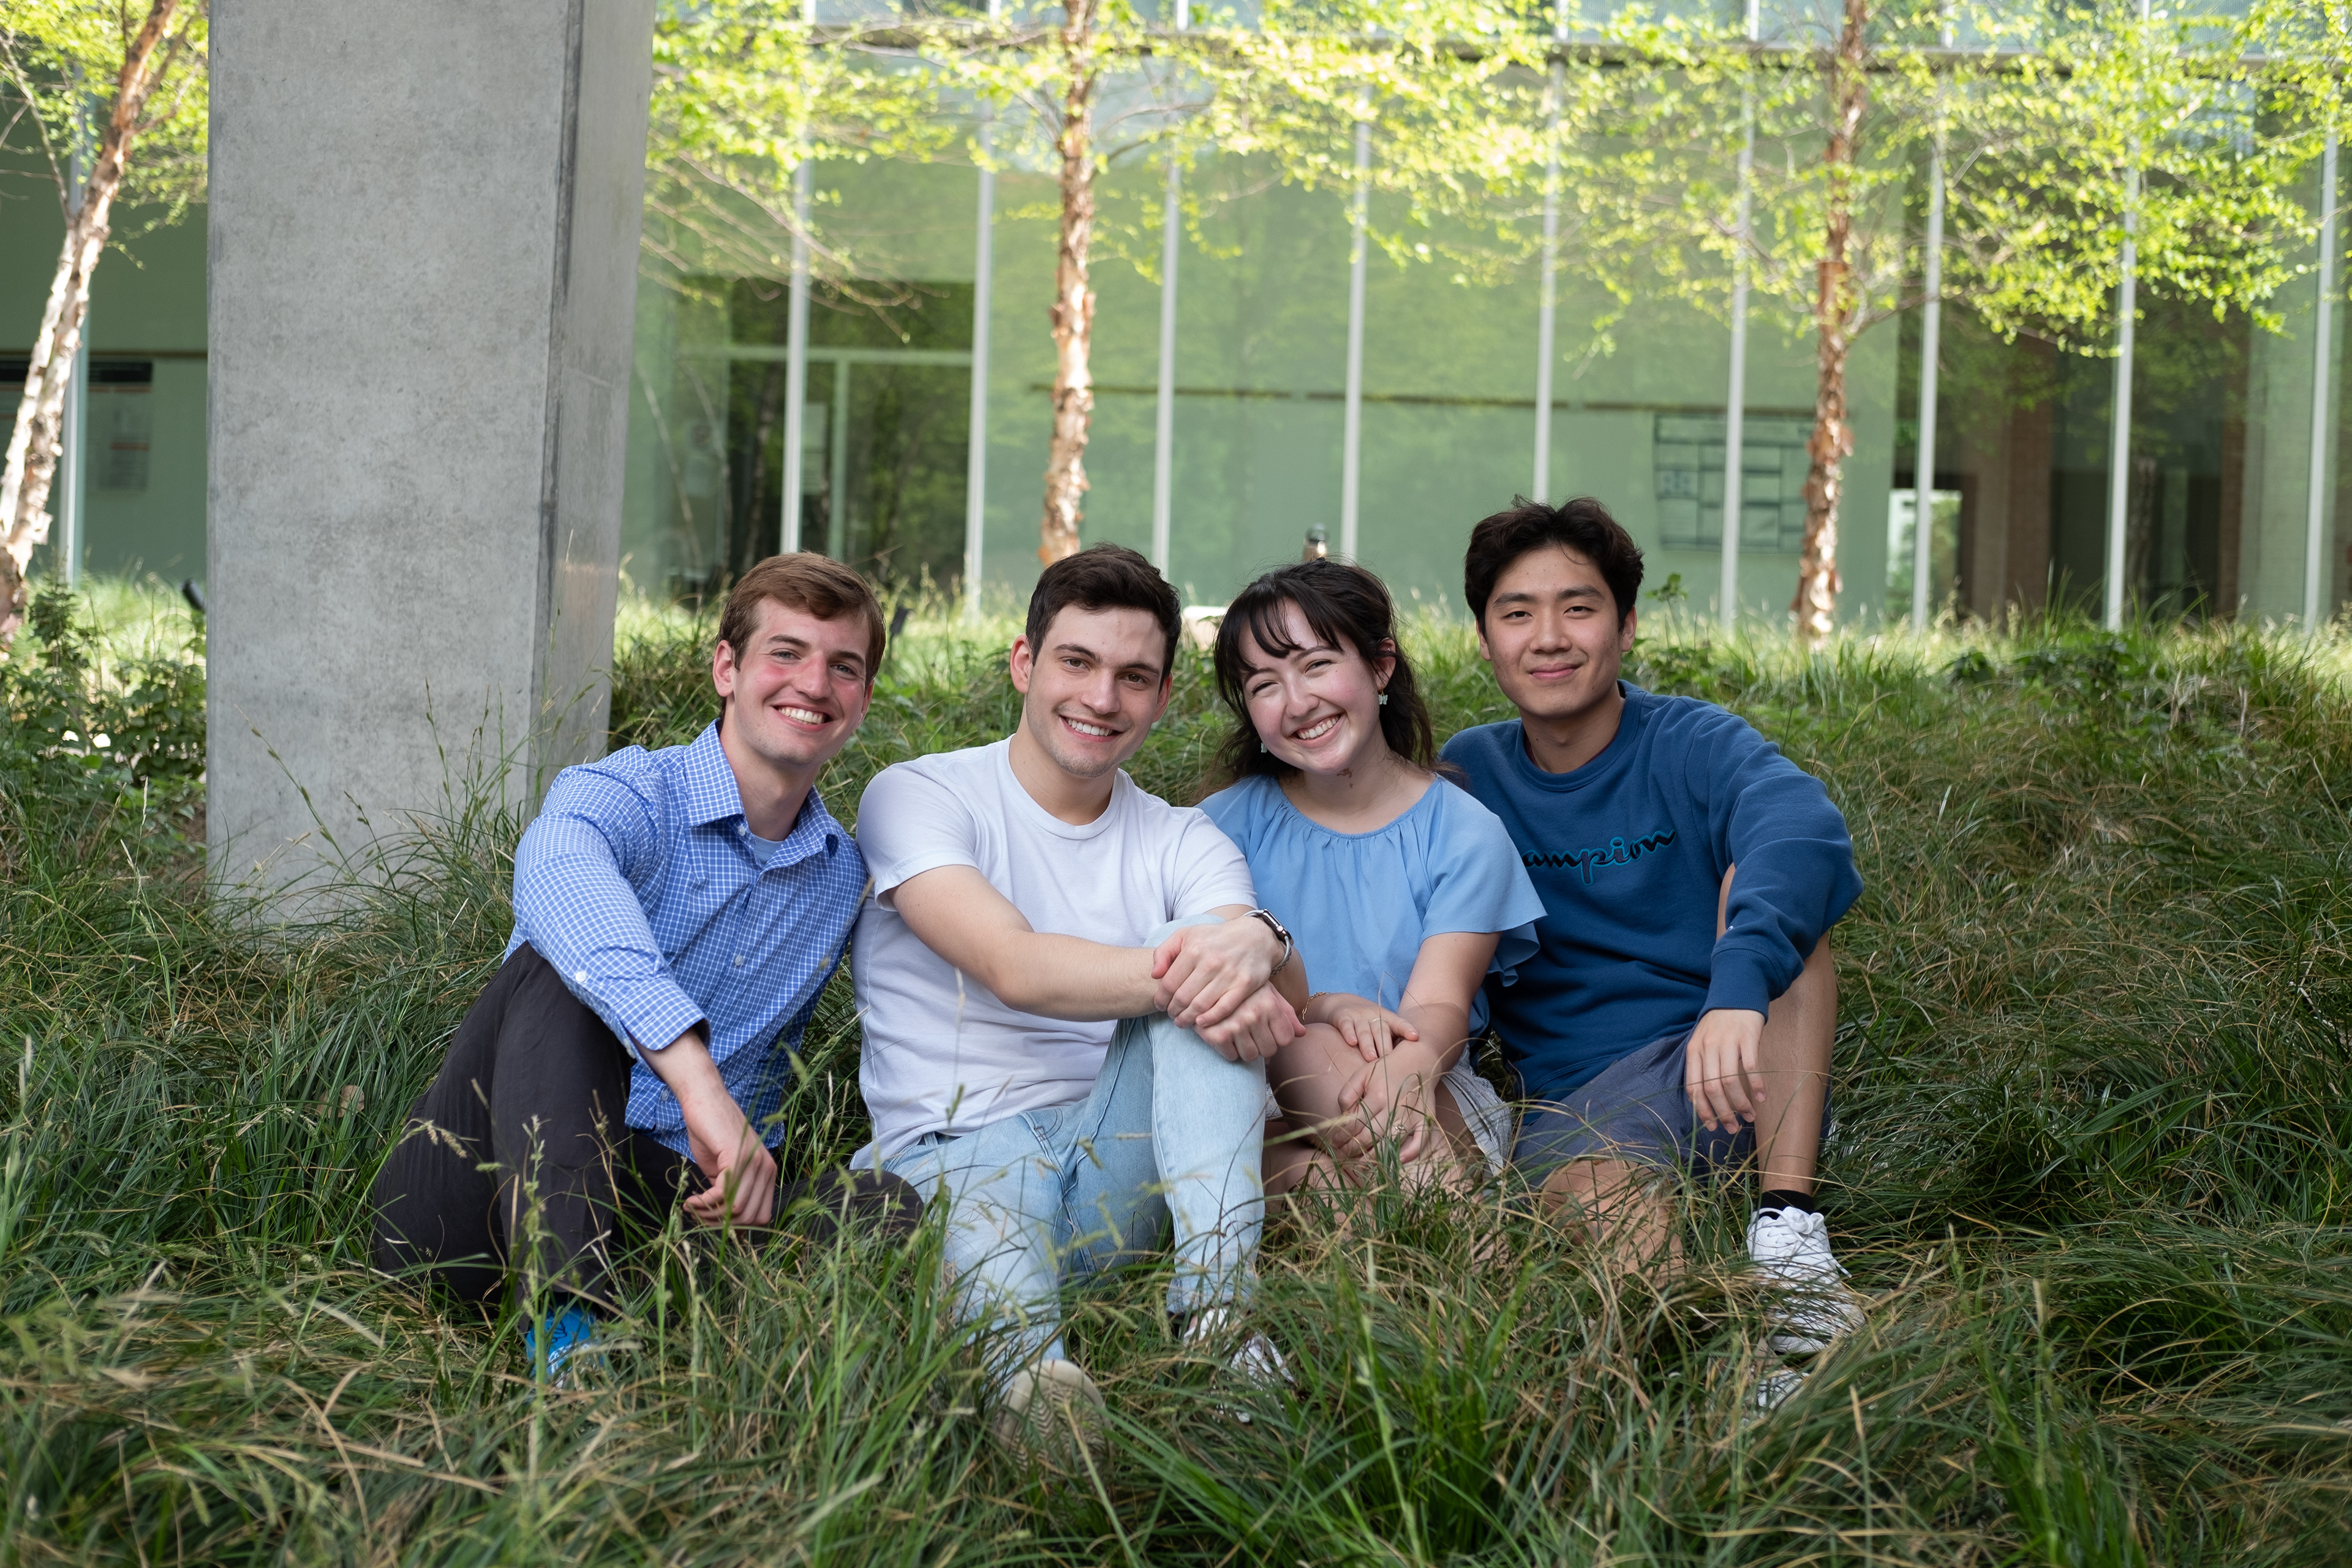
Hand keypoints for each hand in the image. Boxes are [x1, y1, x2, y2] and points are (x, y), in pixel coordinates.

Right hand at [644, 1029, 777, 1226]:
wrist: (703, 1101)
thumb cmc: (711, 1133)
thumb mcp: (723, 1170)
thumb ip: (730, 1191)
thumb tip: (725, 1219)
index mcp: (767, 1172)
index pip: (760, 1215)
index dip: (736, 1225)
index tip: (712, 1219)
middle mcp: (767, 1169)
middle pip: (750, 1217)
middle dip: (721, 1224)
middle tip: (699, 1214)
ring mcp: (754, 1162)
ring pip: (737, 1209)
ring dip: (710, 1214)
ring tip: (693, 1207)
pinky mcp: (737, 1157)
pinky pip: (724, 1194)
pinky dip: (705, 1203)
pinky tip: (692, 1200)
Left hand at [1151, 916, 1281, 1031]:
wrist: (1254, 937)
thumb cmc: (1215, 938)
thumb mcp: (1185, 935)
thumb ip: (1164, 952)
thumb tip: (1155, 975)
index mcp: (1193, 949)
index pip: (1169, 983)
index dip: (1161, 999)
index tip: (1160, 1005)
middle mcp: (1210, 962)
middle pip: (1183, 997)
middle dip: (1173, 1011)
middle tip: (1172, 1015)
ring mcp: (1228, 974)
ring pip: (1200, 1006)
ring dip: (1187, 1018)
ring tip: (1183, 1021)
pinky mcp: (1244, 985)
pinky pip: (1223, 1008)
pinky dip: (1209, 1019)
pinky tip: (1201, 1023)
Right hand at [1195, 981, 1301, 1064]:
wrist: (1206, 981)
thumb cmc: (1242, 990)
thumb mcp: (1267, 993)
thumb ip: (1286, 1013)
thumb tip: (1302, 1033)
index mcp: (1269, 1004)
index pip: (1286, 1039)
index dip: (1278, 1038)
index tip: (1269, 1032)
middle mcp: (1254, 1015)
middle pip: (1269, 1050)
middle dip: (1262, 1045)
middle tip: (1252, 1034)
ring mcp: (1235, 1026)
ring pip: (1250, 1056)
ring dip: (1246, 1049)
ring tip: (1239, 1035)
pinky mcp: (1216, 1035)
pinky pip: (1231, 1056)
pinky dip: (1229, 1050)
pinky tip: (1225, 1035)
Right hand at [1303, 992, 1418, 1061]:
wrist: (1342, 1004)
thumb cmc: (1368, 1023)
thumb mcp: (1382, 1027)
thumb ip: (1392, 1041)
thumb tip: (1405, 1065)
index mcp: (1387, 1018)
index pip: (1399, 1023)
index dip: (1407, 1029)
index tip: (1415, 1037)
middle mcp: (1374, 1015)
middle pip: (1381, 1030)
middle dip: (1385, 1045)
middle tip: (1388, 1061)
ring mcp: (1358, 1016)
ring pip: (1364, 1031)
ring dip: (1368, 1044)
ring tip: (1371, 1058)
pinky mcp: (1343, 1018)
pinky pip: (1347, 1025)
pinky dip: (1349, 1033)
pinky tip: (1351, 1042)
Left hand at [1337, 1042, 1442, 1164]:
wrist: (1419, 1059)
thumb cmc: (1387, 1067)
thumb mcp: (1362, 1073)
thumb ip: (1348, 1093)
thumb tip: (1343, 1116)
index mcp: (1377, 1095)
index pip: (1355, 1124)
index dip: (1342, 1137)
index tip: (1334, 1144)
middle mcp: (1394, 1107)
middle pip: (1370, 1136)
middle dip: (1353, 1149)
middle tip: (1343, 1156)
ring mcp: (1412, 1115)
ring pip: (1391, 1143)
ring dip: (1375, 1158)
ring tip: (1361, 1166)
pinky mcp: (1425, 1119)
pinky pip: (1420, 1141)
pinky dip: (1411, 1152)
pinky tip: (1398, 1160)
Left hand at [1684, 1008, 1766, 1134]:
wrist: (1736, 994)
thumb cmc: (1719, 1024)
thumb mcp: (1702, 1042)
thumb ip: (1702, 1067)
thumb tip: (1705, 1101)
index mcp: (1694, 1051)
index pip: (1694, 1087)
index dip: (1702, 1110)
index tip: (1712, 1126)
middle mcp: (1708, 1048)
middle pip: (1712, 1089)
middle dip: (1723, 1113)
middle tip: (1733, 1127)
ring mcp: (1727, 1042)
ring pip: (1730, 1081)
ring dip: (1741, 1103)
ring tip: (1750, 1116)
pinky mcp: (1747, 1036)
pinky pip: (1751, 1066)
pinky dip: (1756, 1085)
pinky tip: (1761, 1097)